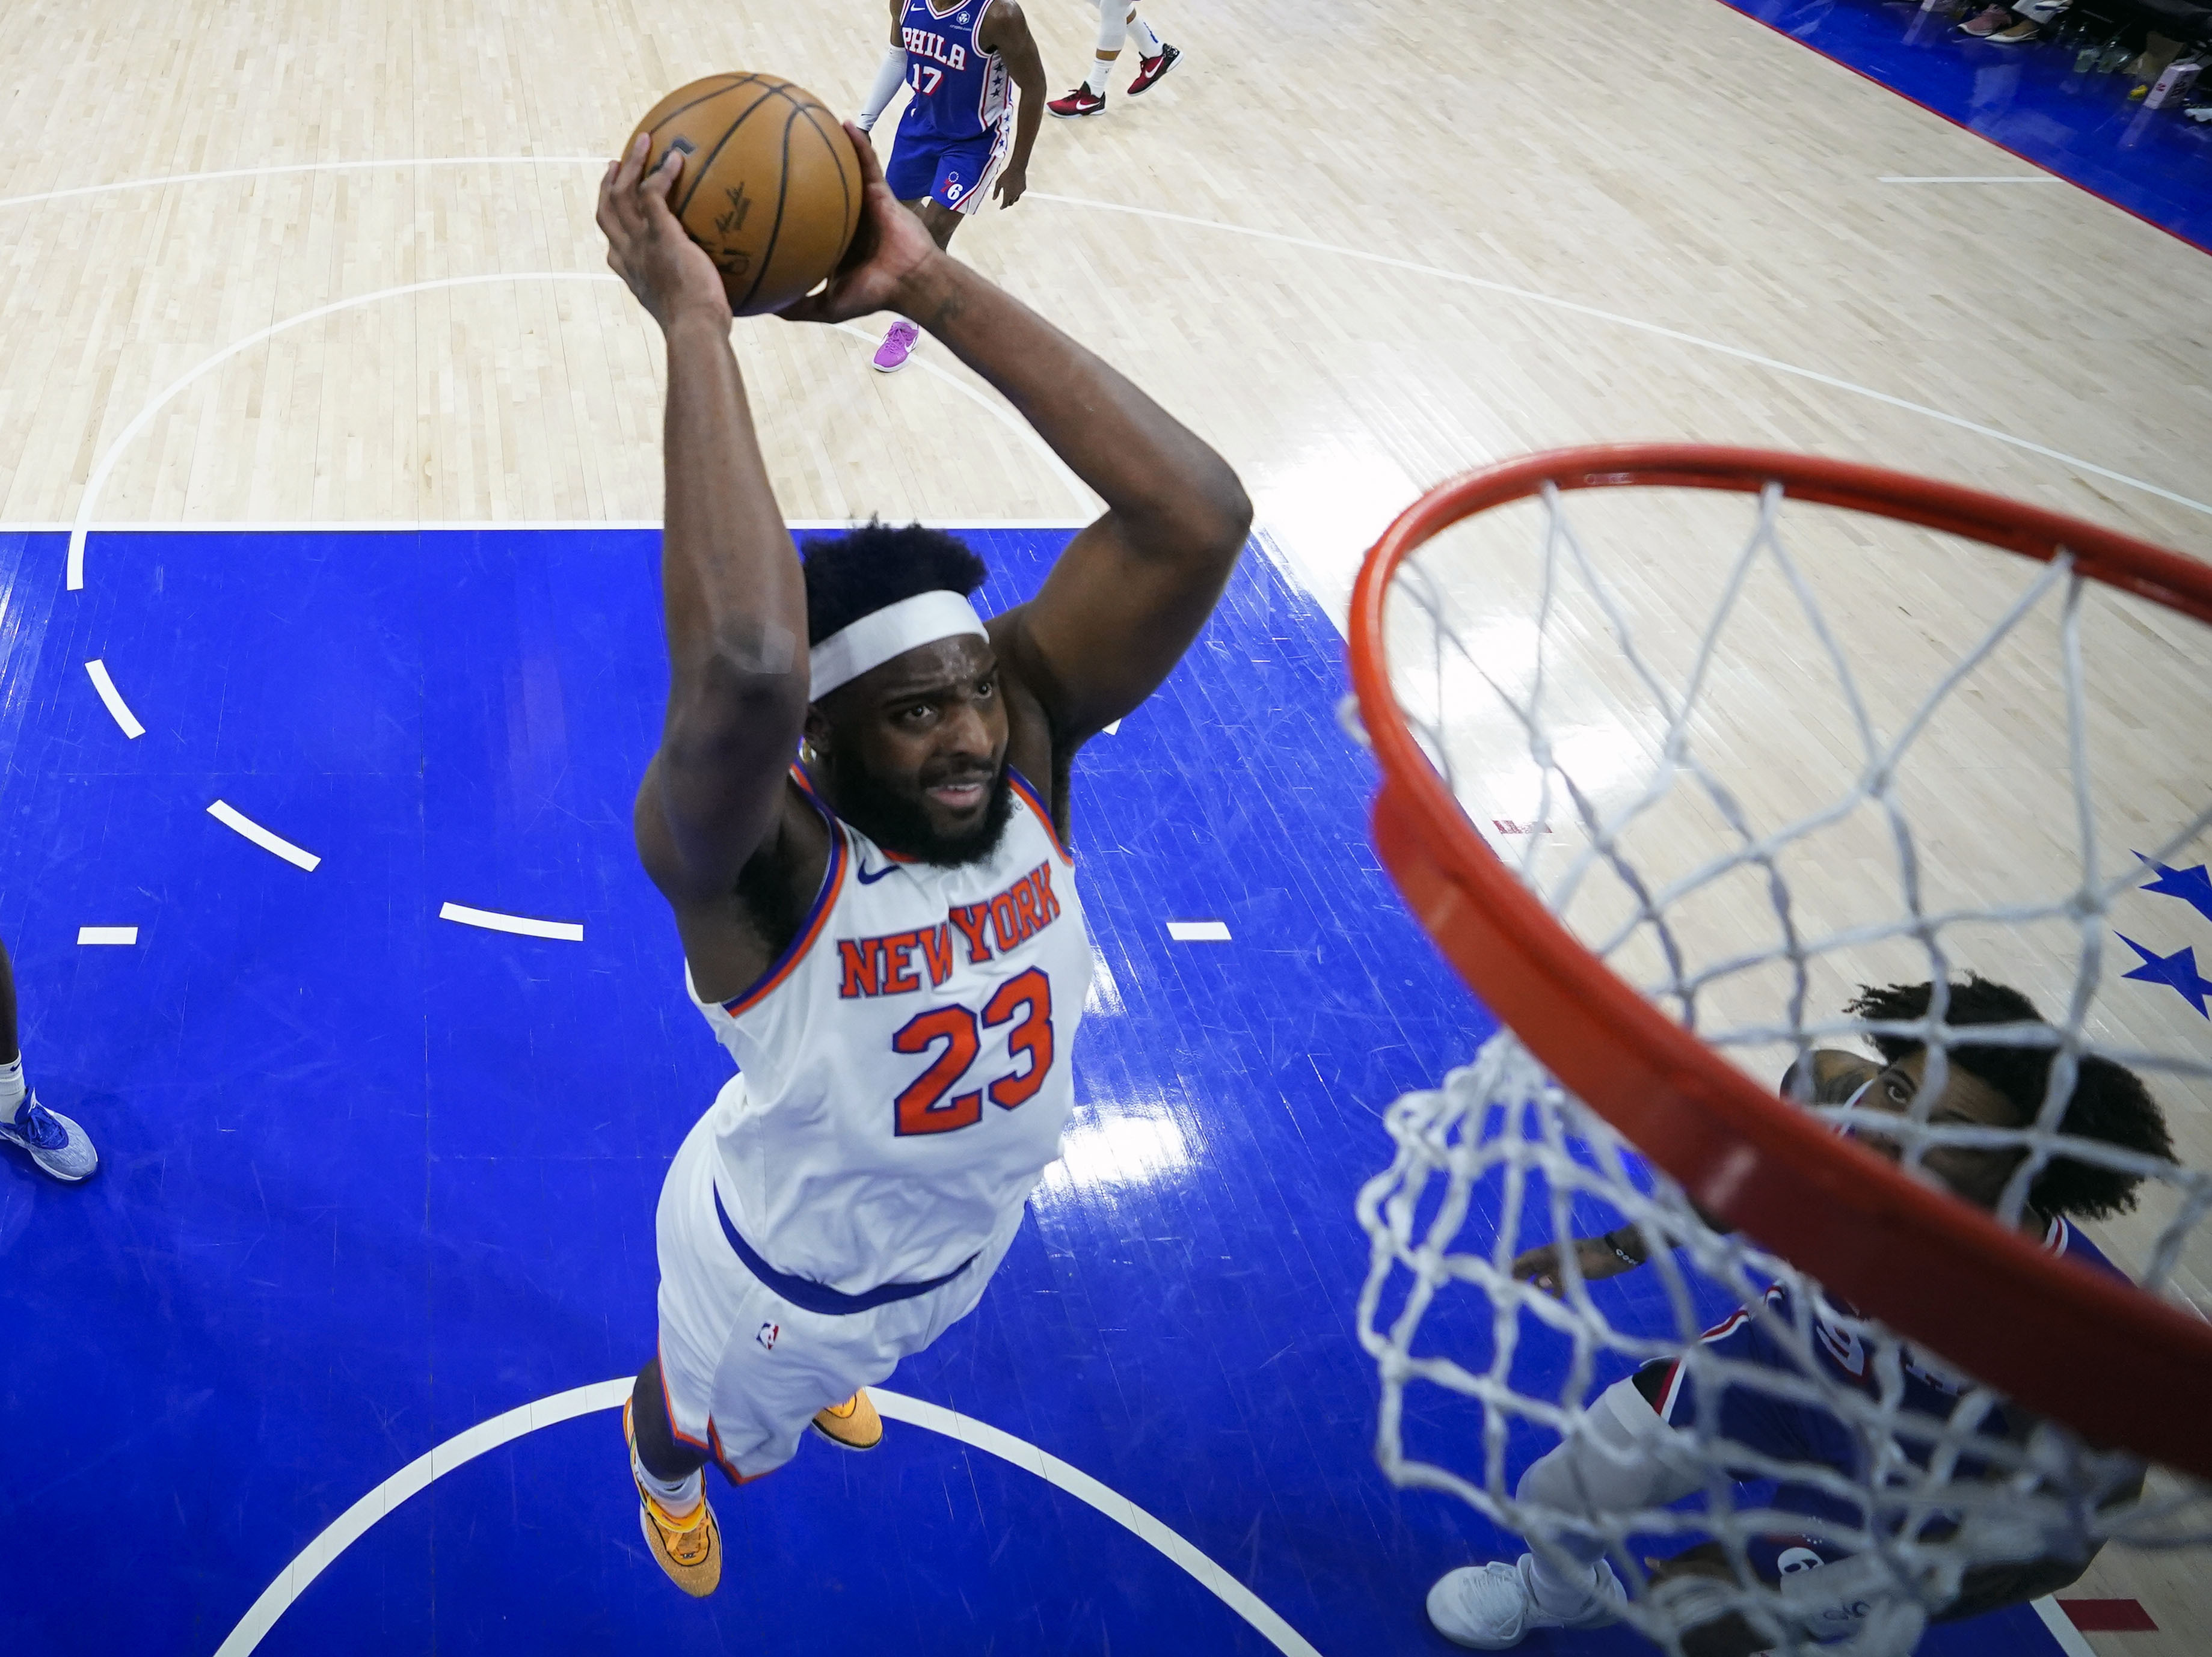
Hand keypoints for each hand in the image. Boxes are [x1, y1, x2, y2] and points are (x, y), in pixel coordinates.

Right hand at [596, 134, 729, 330]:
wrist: (694, 329)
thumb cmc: (699, 328)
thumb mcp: (686, 307)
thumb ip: (689, 290)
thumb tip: (714, 291)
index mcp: (629, 272)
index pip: (611, 239)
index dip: (611, 216)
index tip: (615, 201)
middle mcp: (627, 254)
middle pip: (607, 208)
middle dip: (609, 183)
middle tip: (617, 163)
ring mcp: (640, 243)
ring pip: (623, 193)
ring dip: (633, 164)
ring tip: (645, 141)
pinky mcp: (660, 234)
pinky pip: (653, 193)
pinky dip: (662, 173)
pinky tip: (676, 158)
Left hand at [777, 122, 944, 324]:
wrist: (910, 283)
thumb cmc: (873, 294)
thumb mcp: (826, 307)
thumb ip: (796, 307)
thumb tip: (760, 308)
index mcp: (829, 239)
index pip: (801, 217)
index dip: (781, 203)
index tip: (753, 191)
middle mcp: (843, 216)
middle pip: (815, 186)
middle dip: (795, 167)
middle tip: (767, 147)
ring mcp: (861, 201)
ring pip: (840, 168)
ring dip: (826, 145)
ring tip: (803, 119)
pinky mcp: (880, 191)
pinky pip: (868, 161)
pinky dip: (859, 143)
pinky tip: (845, 124)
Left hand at [993, 163, 1027, 208]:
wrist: (1017, 168)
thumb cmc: (1006, 175)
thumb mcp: (998, 183)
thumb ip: (996, 192)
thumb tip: (993, 199)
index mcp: (1007, 194)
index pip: (1005, 204)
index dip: (1002, 206)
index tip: (1001, 208)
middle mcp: (1014, 195)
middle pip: (1011, 203)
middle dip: (1007, 204)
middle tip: (1005, 203)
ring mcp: (1020, 192)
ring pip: (1016, 199)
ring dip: (1012, 200)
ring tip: (1010, 198)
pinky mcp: (1023, 188)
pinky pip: (1019, 193)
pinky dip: (1016, 193)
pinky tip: (1014, 189)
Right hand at [1512, 1235, 1635, 1296]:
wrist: (1621, 1254)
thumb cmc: (1600, 1258)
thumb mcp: (1580, 1267)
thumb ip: (1559, 1276)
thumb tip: (1539, 1284)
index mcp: (1552, 1251)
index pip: (1527, 1258)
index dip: (1513, 1266)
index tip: (1501, 1277)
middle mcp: (1554, 1255)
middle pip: (1532, 1265)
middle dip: (1520, 1275)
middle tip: (1509, 1289)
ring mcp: (1564, 1261)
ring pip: (1543, 1272)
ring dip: (1535, 1282)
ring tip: (1526, 1295)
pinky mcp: (1574, 1268)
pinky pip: (1558, 1278)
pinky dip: (1552, 1287)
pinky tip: (1553, 1297)